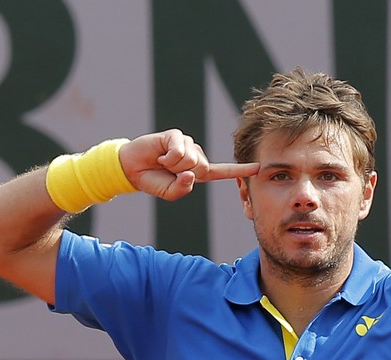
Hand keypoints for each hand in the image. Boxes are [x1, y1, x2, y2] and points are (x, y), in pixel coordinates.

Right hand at [118, 129, 259, 199]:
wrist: (132, 169)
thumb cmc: (153, 181)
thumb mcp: (170, 193)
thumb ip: (182, 189)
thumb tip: (191, 175)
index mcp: (199, 172)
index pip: (223, 171)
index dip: (240, 170)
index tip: (258, 167)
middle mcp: (196, 156)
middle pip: (202, 167)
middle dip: (183, 172)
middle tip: (168, 170)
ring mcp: (187, 144)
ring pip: (191, 158)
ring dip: (173, 164)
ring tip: (163, 162)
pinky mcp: (176, 136)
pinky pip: (180, 149)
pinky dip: (168, 156)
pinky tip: (160, 154)